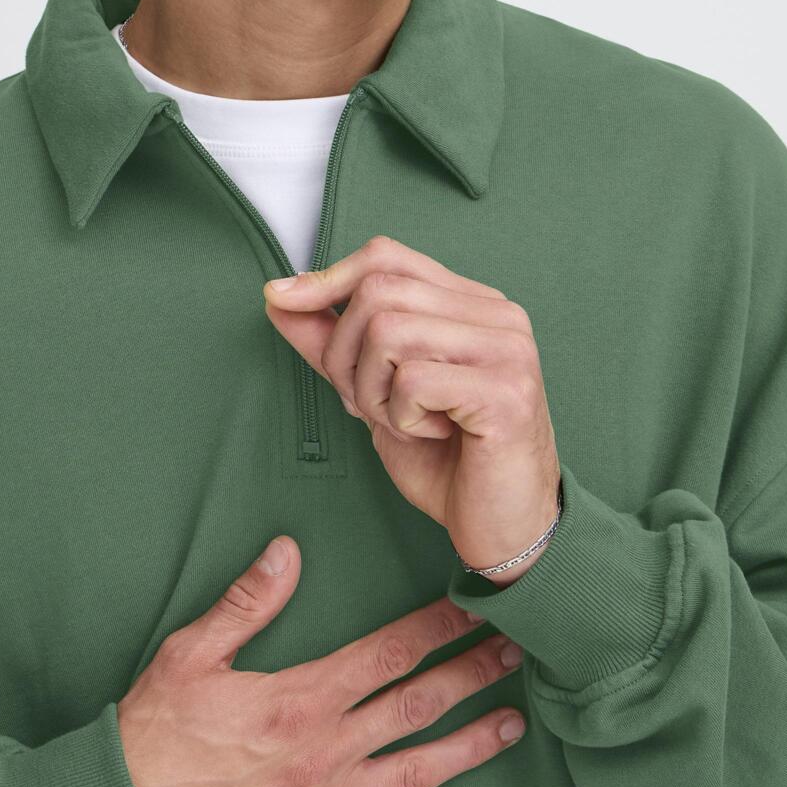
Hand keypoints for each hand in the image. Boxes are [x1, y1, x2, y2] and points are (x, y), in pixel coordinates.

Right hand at [116, 535, 526, 786]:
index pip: (386, 654)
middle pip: (416, 707)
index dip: (435, 628)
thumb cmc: (151, 733)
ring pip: (415, 772)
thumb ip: (245, 603)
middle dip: (471, 675)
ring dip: (469, 746)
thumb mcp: (189, 654)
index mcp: (299, 699)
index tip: (472, 607)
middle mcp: (323, 754)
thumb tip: (288, 551)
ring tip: (513, 724)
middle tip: (518, 654)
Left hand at [262, 235, 560, 578]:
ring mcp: (507, 349)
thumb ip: (334, 345)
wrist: (505, 529)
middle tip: (370, 406)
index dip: (327, 277)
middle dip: (345, 356)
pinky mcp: (507, 390)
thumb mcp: (376, 394)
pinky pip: (412, 381)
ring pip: (388, 333)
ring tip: (406, 422)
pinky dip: (402, 417)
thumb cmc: (448, 462)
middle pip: (378, 292)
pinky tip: (435, 434)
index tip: (280, 300)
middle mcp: (498, 315)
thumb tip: (279, 297)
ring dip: (373, 391)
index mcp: (471, 305)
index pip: (387, 257)